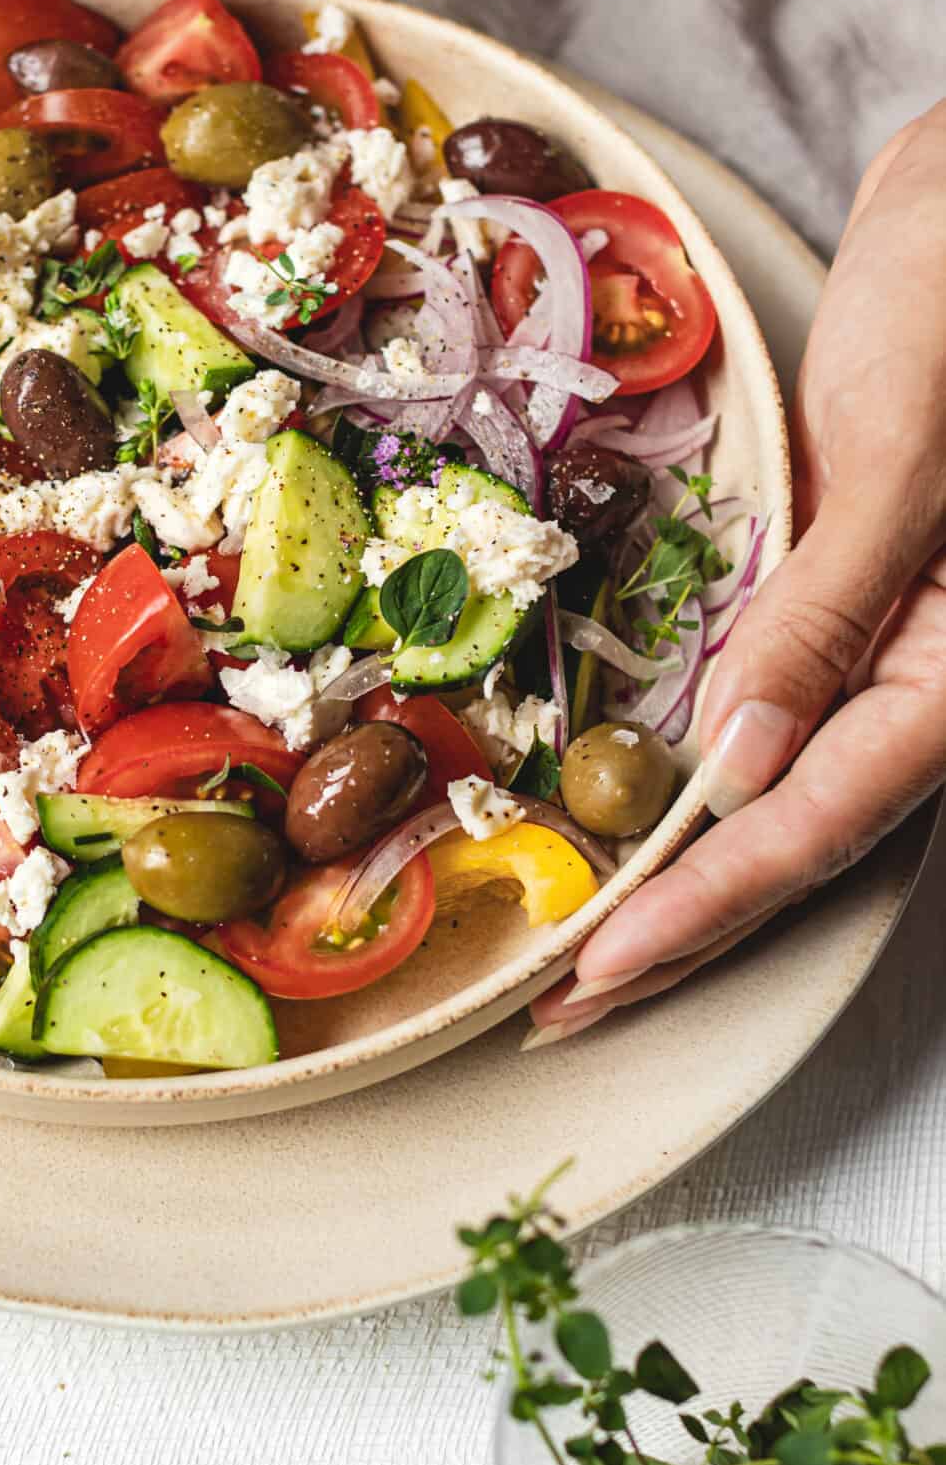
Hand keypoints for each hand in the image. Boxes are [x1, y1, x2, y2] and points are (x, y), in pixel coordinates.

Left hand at [529, 99, 945, 1046]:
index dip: (701, 906)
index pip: (816, 821)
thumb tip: (735, 769)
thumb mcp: (908, 452)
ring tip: (581, 947)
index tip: (598, 971)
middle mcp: (926, 675)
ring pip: (775, 791)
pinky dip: (694, 773)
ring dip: (681, 873)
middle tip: (556, 1012)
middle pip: (792, 838)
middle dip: (679, 930)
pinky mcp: (839, 592)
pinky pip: (764, 709)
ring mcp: (884, 640)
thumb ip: (830, 611)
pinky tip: (630, 807)